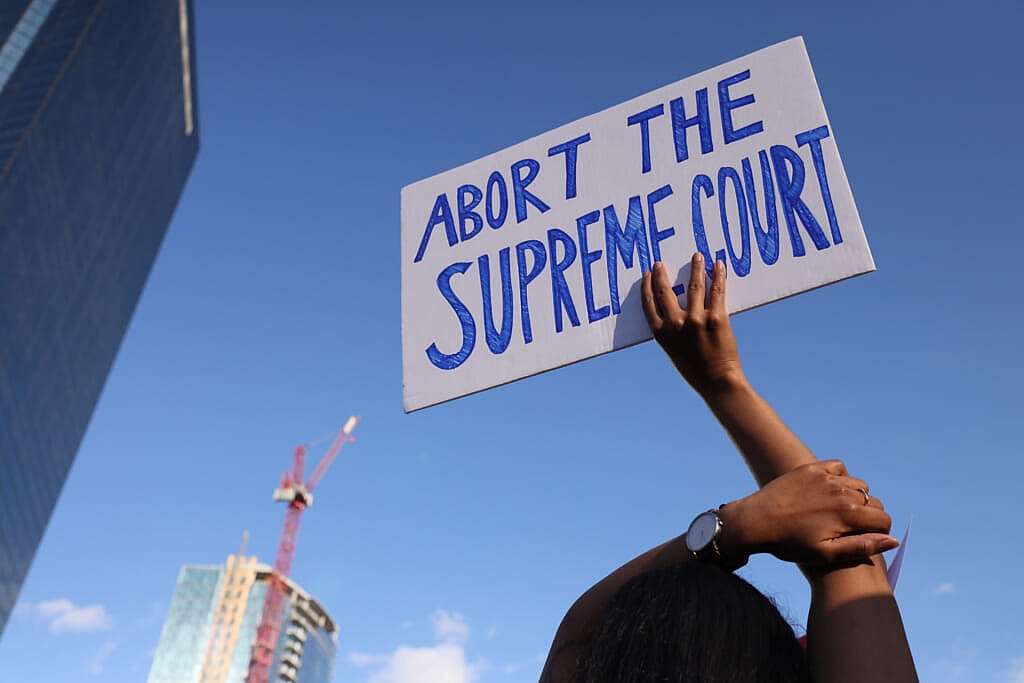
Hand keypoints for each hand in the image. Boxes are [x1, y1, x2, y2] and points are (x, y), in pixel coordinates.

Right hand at [641, 253, 742, 397]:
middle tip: (661, 263)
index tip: (648, 274)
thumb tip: (673, 310)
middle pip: (665, 291)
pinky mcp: (716, 318)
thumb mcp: (673, 351)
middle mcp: (676, 324)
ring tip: (697, 256)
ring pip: (693, 286)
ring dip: (695, 268)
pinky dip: (718, 276)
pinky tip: (718, 266)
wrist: (717, 381)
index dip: (648, 286)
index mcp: (661, 333)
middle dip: (663, 274)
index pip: (649, 302)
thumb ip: (670, 332)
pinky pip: (716, 291)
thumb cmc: (695, 370)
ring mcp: (696, 320)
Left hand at [718, 460, 897, 566]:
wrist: (755, 521)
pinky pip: (840, 468)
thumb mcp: (826, 553)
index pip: (883, 520)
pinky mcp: (811, 468)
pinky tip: (830, 492)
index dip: (879, 533)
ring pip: (859, 485)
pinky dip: (841, 478)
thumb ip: (862, 546)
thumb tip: (893, 540)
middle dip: (869, 517)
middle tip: (849, 529)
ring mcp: (825, 476)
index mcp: (847, 512)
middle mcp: (840, 490)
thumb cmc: (790, 543)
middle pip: (874, 502)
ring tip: (839, 513)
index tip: (864, 539)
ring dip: (856, 498)